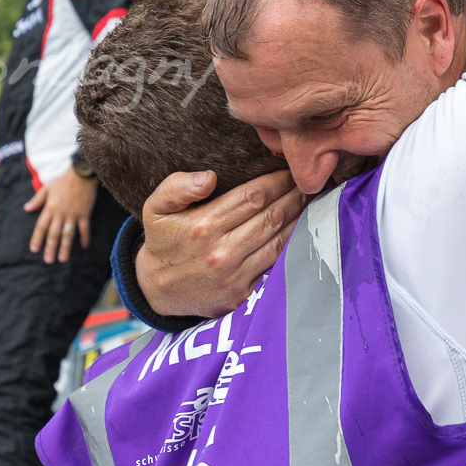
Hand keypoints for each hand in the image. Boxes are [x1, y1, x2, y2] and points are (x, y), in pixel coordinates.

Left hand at [26, 172, 98, 263]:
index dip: (37, 238)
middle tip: (48, 260)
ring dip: (65, 247)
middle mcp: (60, 213)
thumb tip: (26, 208)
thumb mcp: (47, 188)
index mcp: (50, 208)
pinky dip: (85, 237)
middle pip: (53, 233)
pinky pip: (84, 228)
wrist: (81, 173)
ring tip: (63, 259)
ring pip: (68, 234)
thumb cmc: (63, 180)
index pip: (41, 226)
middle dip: (50, 248)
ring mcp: (73, 215)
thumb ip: (37, 200)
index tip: (34, 249)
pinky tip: (85, 246)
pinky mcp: (84, 214)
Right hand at [138, 169, 304, 317]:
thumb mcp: (155, 208)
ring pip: (279, 242)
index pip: (252, 197)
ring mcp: (234, 275)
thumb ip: (177, 187)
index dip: (276, 182)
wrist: (156, 289)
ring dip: (298, 221)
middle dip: (294, 197)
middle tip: (309, 184)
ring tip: (310, 204)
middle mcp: (221, 251)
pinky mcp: (242, 294)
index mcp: (203, 226)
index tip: (289, 172)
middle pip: (271, 217)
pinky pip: (274, 266)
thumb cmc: (162, 241)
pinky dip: (291, 248)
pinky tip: (301, 233)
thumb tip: (210, 178)